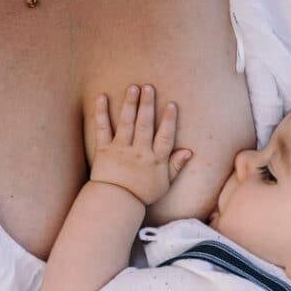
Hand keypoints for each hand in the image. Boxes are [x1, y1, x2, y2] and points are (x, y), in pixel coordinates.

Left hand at [90, 85, 191, 205]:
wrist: (116, 203)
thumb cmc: (142, 193)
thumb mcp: (164, 183)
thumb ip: (175, 166)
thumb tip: (189, 152)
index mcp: (155, 160)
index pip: (164, 137)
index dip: (169, 120)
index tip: (171, 105)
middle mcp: (139, 152)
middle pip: (145, 125)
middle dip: (147, 105)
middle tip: (149, 87)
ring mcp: (121, 150)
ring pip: (127, 123)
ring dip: (130, 104)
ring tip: (133, 87)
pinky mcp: (104, 150)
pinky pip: (103, 128)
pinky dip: (101, 112)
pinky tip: (102, 97)